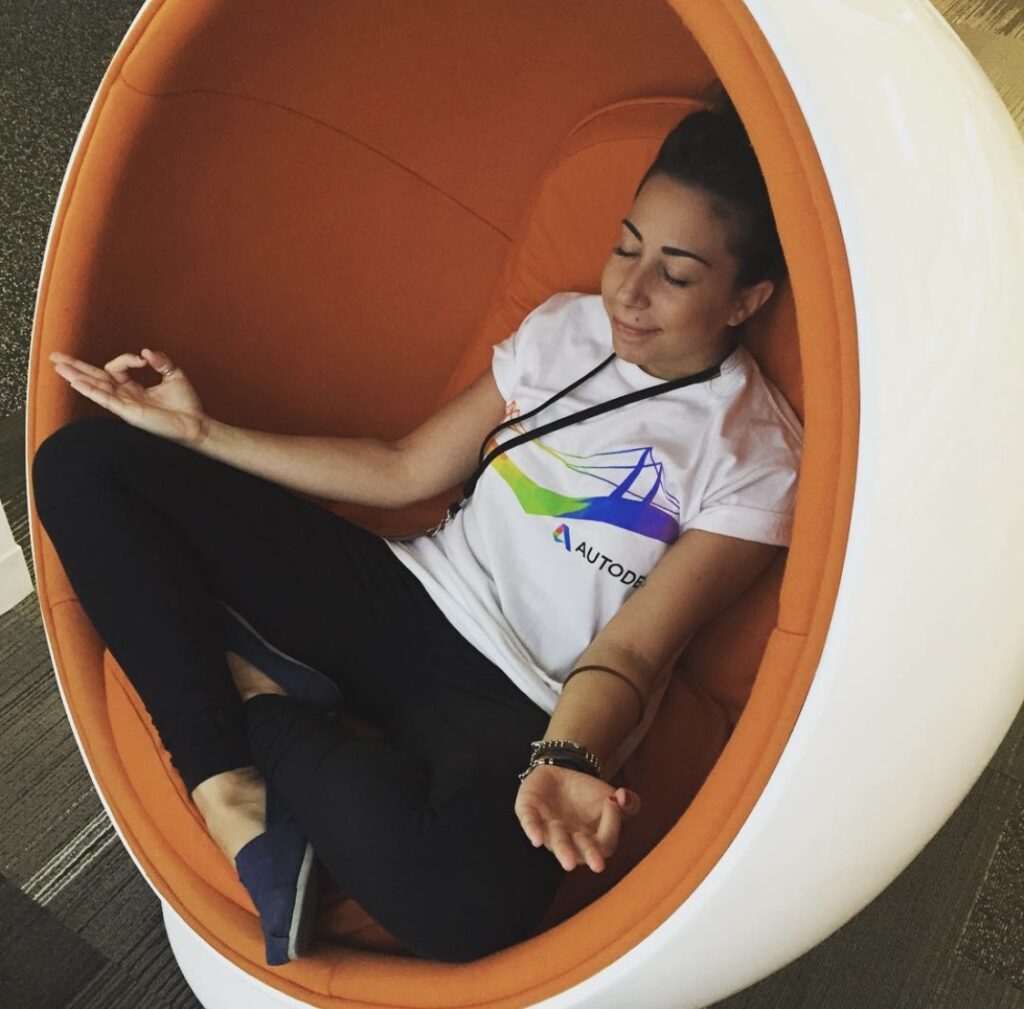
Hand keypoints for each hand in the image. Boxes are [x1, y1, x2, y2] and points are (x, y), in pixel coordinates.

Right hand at [50, 348, 208, 445]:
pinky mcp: (128, 412)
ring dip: (76, 376)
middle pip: (94, 378)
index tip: (144, 359)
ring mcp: (124, 404)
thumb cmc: (185, 403)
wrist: (195, 424)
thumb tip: (146, 352)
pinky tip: (76, 382)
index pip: (116, 367)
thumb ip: (160, 361)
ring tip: (58, 367)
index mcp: (133, 387)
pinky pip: (105, 399)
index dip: (126, 358)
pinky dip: (91, 390)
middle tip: (55, 357)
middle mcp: (124, 395)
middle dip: (76, 367)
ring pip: (95, 387)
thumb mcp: (174, 375)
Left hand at [515, 764, 640, 871]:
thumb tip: (623, 799)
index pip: (604, 843)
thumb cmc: (587, 794)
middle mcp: (568, 839)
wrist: (559, 773)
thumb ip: (629, 803)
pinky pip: (529, 822)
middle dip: (587, 856)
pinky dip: (533, 829)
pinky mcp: (529, 811)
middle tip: (597, 865)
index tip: (613, 802)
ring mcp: (547, 827)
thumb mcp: (612, 796)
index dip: (612, 825)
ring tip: (569, 862)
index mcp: (590, 840)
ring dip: (562, 849)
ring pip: (555, 841)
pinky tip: (536, 839)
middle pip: (578, 852)